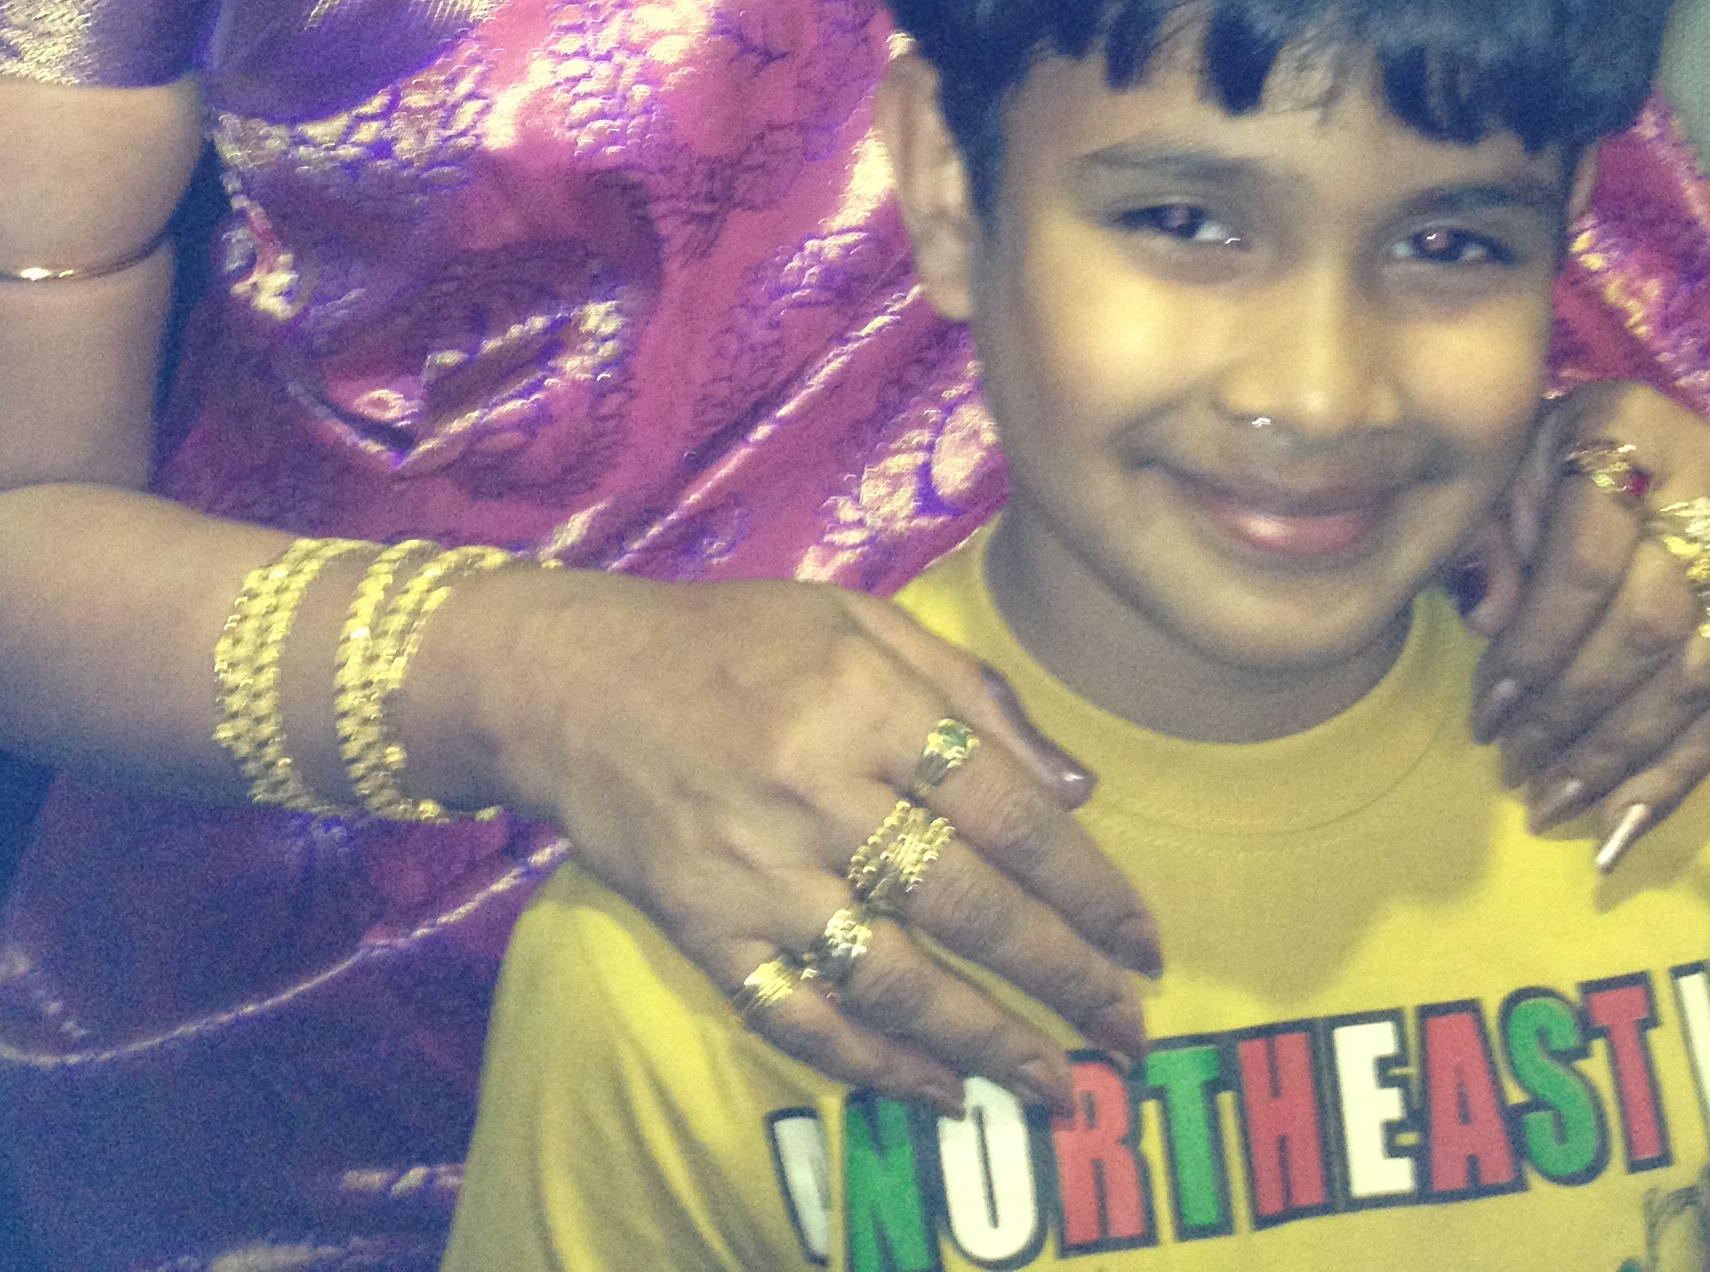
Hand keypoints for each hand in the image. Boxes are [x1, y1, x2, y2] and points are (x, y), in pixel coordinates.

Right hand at [417, 565, 1161, 1114]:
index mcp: (863, 695)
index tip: (1140, 939)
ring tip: (1058, 1084)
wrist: (569, 682)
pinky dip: (877, 1065)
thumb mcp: (857, 618)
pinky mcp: (703, 928)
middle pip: (967, 901)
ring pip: (895, 977)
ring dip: (988, 1042)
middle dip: (1064, 976)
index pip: (1007, 809)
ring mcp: (753, 867)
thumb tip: (1079, 789)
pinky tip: (940, 1090)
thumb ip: (971, 692)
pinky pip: (802, 1015)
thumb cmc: (731, 640)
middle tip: (1128, 1032)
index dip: (1087, 883)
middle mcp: (813, 784)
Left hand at [1450, 384, 1709, 873]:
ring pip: (1700, 674)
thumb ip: (1489, 536)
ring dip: (1623, 754)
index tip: (1487, 711)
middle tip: (1515, 765)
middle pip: (1651, 624)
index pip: (1590, 561)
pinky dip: (1676, 772)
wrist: (1631, 435)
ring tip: (1554, 800)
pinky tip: (1623, 825)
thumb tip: (1491, 620)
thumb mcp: (1503, 466)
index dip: (1537, 646)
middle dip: (1577, 711)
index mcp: (1631, 428)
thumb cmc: (1546, 452)